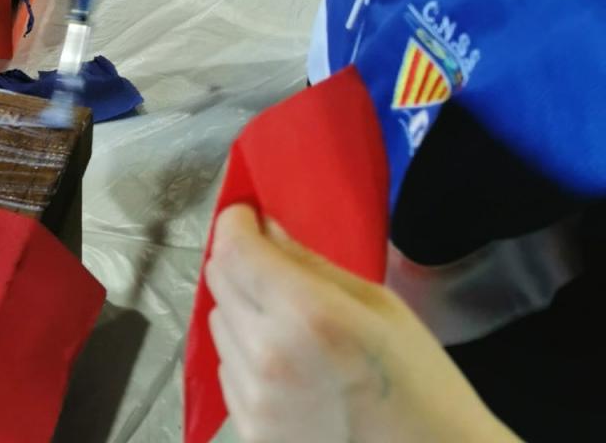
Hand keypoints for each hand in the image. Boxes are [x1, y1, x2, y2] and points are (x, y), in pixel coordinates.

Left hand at [205, 207, 518, 442]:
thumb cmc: (421, 382)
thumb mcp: (378, 305)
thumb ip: (310, 262)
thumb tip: (264, 227)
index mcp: (307, 315)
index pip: (234, 248)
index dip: (237, 223)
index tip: (249, 217)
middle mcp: (269, 356)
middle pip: (218, 280)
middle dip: (239, 262)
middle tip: (271, 266)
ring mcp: (256, 401)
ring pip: (219, 324)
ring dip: (242, 311)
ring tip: (286, 324)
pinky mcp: (252, 433)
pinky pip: (228, 370)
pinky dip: (246, 356)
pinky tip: (287, 366)